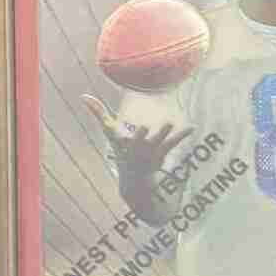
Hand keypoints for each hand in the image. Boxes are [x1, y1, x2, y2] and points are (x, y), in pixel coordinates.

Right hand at [83, 93, 192, 208]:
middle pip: (145, 142)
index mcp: (126, 144)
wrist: (134, 180)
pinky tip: (192, 127)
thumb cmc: (120, 149)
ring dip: (166, 134)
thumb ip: (98, 113)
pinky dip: (182, 135)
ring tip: (176, 123)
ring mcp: (152, 154)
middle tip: (159, 124)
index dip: (136, 134)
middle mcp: (139, 150)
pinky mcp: (162, 153)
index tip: (142, 126)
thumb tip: (83, 96)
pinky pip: (172, 143)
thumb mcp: (109, 132)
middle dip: (150, 135)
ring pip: (160, 143)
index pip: (129, 138)